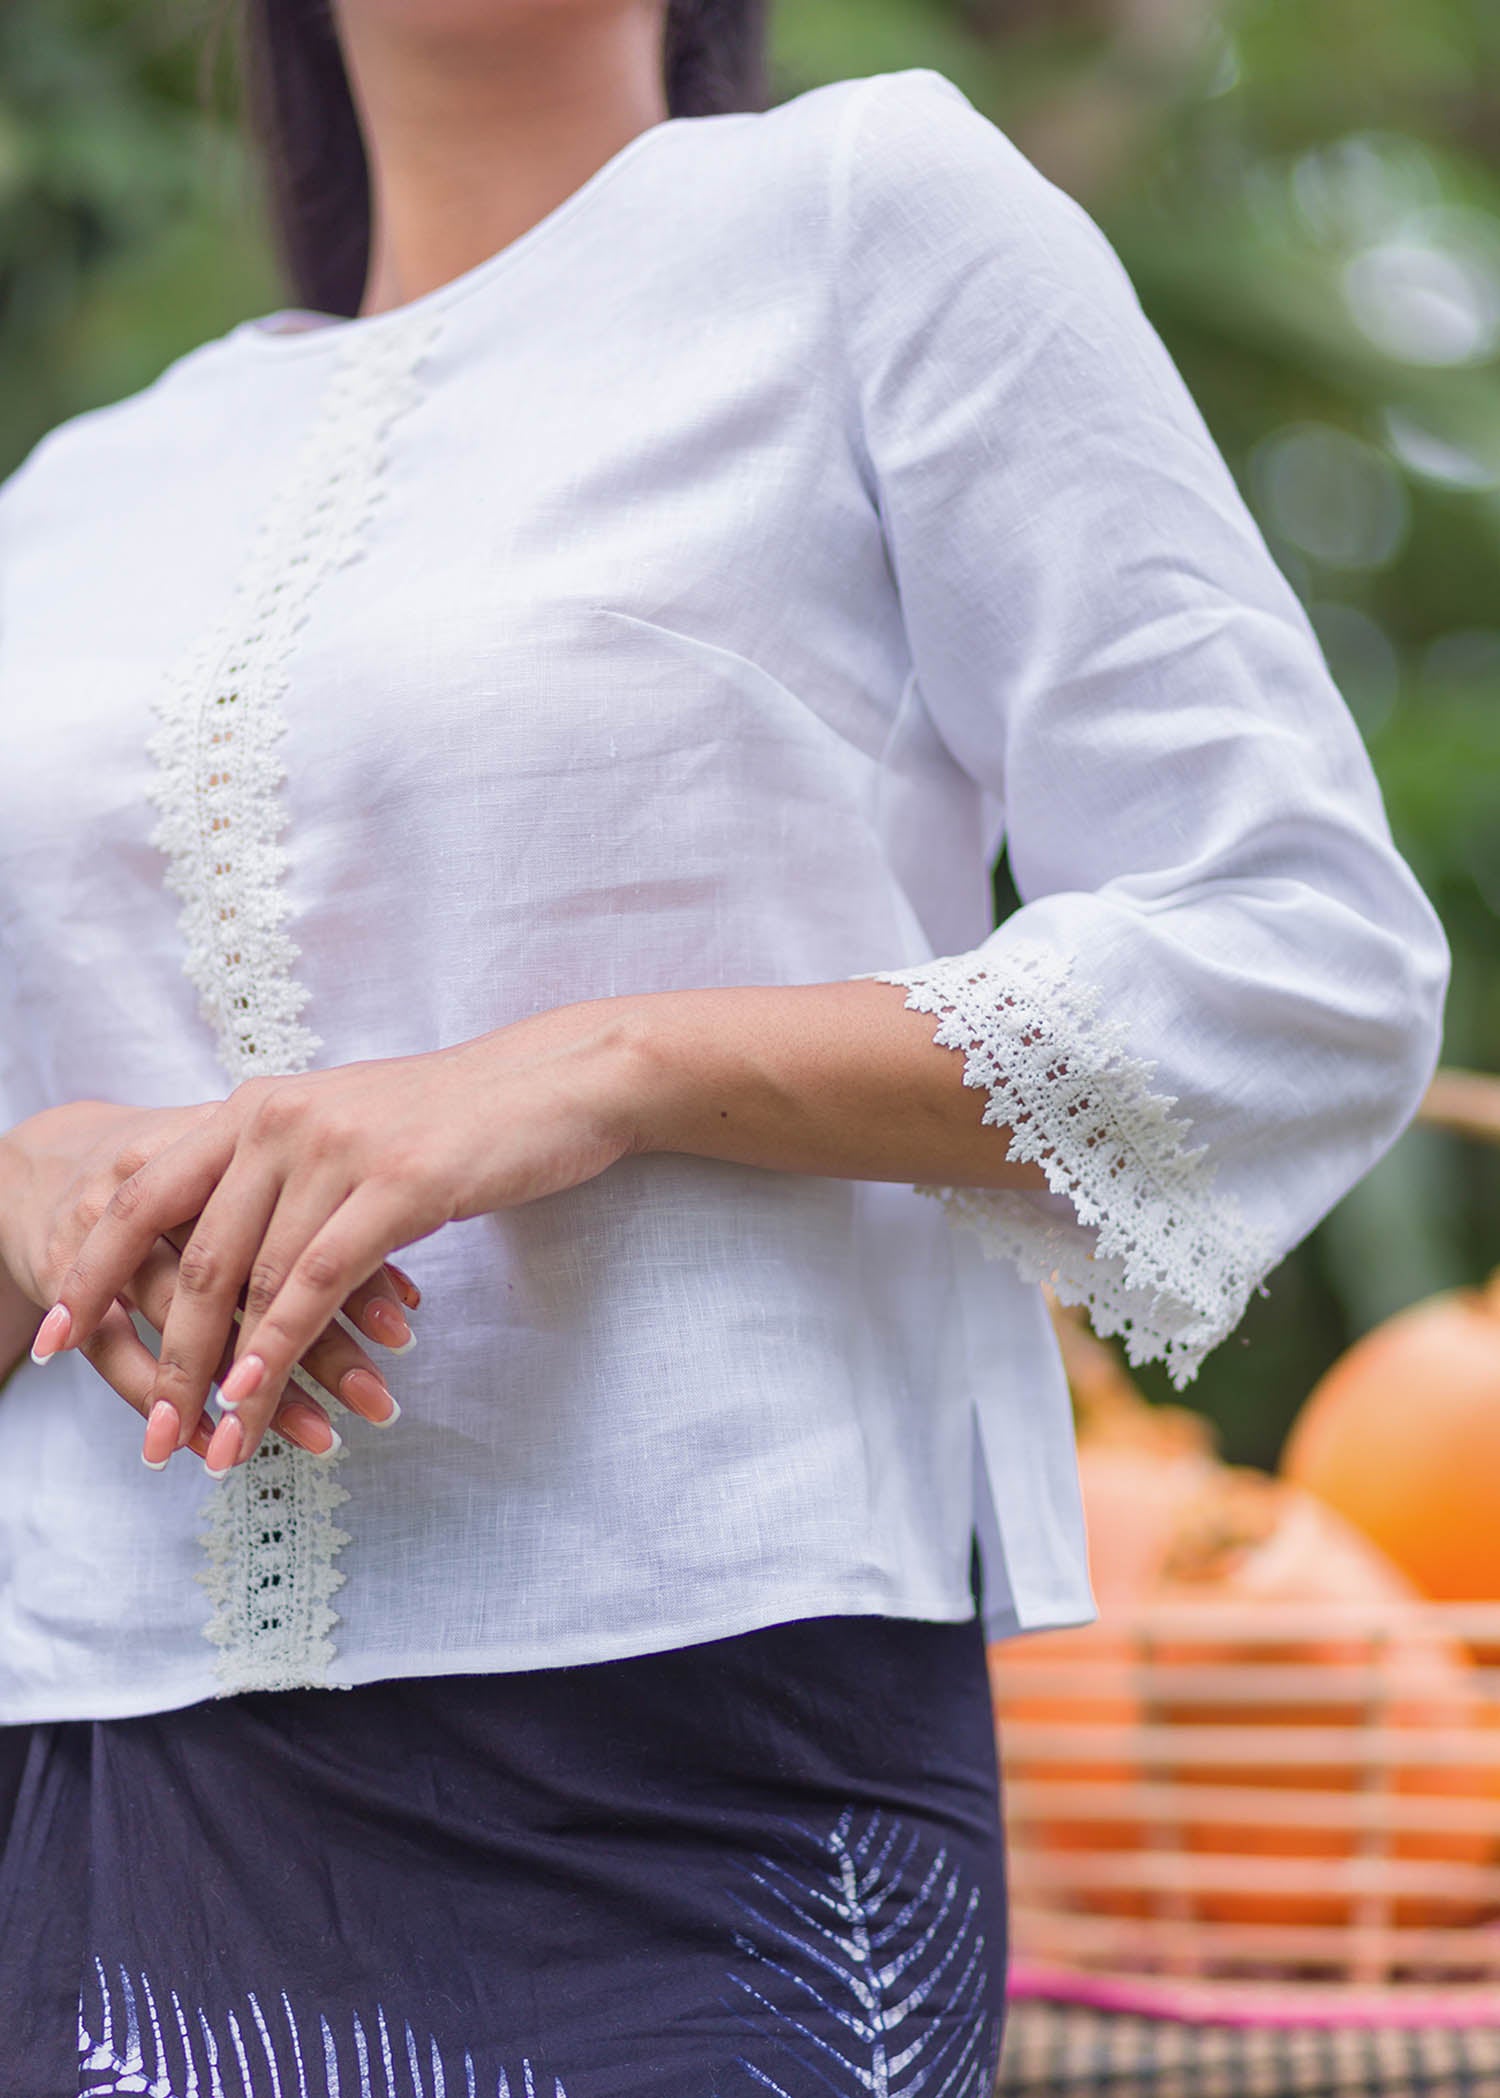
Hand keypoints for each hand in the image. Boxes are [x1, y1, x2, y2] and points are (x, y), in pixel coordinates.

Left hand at [37, 1003, 643, 1472]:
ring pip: (252, 1282)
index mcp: (255, 1107)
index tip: (62, 1339)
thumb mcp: (347, 1131)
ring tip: (210, 1447)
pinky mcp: (396, 1184)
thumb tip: (234, 1259)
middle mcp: (278, 1119)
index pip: (143, 1195)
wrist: (557, 1080)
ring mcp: (335, 1149)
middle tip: (150, 1437)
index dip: (95, 1271)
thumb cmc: (456, 1118)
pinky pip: (316, 1281)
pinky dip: (278, 1345)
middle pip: (190, 1257)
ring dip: (223, 1377)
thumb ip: (281, 1176)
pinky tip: (256, 1394)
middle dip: (164, 1359)